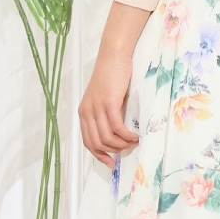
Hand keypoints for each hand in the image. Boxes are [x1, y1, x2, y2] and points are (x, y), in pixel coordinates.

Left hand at [78, 0, 151, 166]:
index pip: (87, 141)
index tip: (110, 162)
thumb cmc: (113, 75)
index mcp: (84, 112)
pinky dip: (127, 136)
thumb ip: (105, 114)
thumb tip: (116, 134)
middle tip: (128, 148)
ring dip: (122, 145)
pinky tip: (135, 136)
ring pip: (107, 138)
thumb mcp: (105, 98)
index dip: (99, 155)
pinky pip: (117, 128)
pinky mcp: (108, 103)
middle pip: (97, 143)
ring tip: (133, 141)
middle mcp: (87, 112)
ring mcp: (96, 108)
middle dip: (114, 151)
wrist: (114, 56)